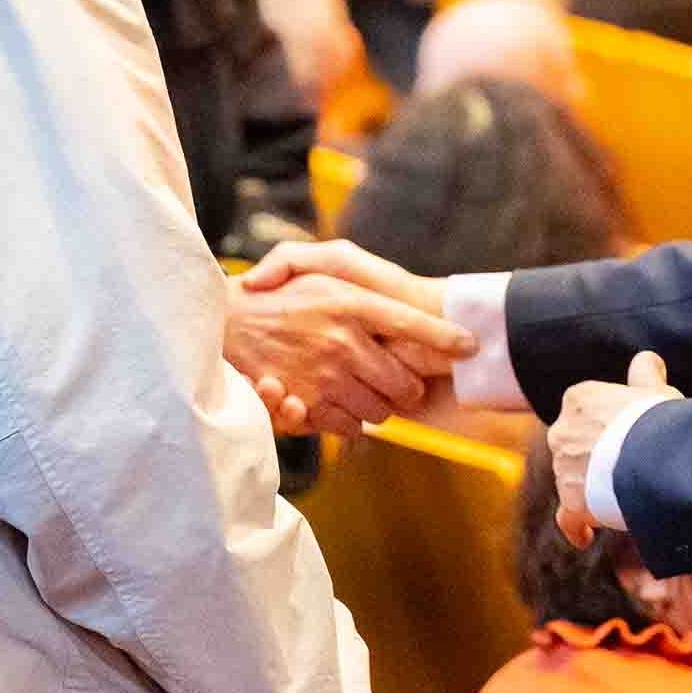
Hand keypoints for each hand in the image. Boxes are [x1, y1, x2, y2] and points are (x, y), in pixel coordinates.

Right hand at [226, 246, 474, 436]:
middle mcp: (343, 339)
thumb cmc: (277, 293)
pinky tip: (339, 407)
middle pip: (404, 383)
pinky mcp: (307, 405)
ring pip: (380, 411)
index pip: (413, 322)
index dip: (446, 336)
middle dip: (408, 389)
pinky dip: (348, 423)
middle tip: (401, 385)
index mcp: (351, 301)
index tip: (471, 344)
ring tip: (364, 394)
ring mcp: (325, 376)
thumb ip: (359, 271)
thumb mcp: (319, 266)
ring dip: (378, 408)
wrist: (220, 322)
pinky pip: (348, 427)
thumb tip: (417, 312)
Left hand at [552, 351, 679, 548]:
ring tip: (620, 498)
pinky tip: (585, 537)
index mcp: (579, 398)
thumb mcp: (657, 393)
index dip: (604, 429)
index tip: (621, 438)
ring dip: (590, 490)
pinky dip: (575, 528)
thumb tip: (646, 360)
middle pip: (574, 449)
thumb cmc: (662, 421)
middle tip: (623, 470)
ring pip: (573, 481)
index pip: (584, 414)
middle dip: (593, 459)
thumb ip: (646, 376)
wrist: (658, 457)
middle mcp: (562, 430)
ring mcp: (563, 467)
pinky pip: (567, 518)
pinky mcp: (571, 501)